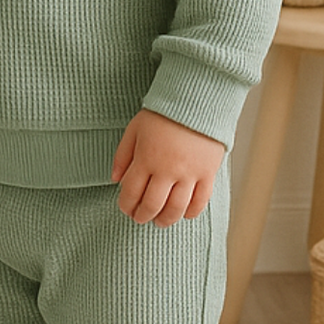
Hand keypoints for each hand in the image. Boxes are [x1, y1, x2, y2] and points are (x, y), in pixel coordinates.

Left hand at [111, 109, 225, 225]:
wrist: (197, 101)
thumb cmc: (162, 114)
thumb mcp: (134, 130)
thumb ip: (123, 156)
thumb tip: (115, 180)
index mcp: (146, 158)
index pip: (131, 192)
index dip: (126, 205)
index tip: (125, 208)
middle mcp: (167, 169)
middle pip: (153, 204)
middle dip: (143, 216)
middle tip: (140, 218)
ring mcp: (190, 173)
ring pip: (176, 208)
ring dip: (166, 219)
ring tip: (160, 222)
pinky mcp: (208, 173)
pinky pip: (201, 201)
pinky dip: (191, 212)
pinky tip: (184, 214)